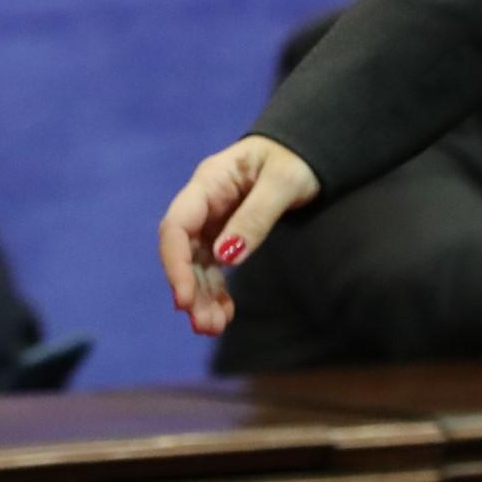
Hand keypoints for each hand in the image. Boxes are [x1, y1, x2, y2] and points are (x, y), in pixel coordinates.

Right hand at [157, 137, 321, 336]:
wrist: (306, 153)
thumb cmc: (295, 159)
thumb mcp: (283, 182)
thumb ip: (256, 216)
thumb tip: (226, 257)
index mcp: (209, 181)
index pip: (177, 226)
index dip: (175, 264)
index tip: (184, 299)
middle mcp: (204, 203)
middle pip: (184, 252)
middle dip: (190, 290)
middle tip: (205, 326)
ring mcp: (212, 220)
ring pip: (197, 265)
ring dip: (202, 298)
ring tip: (213, 328)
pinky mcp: (224, 235)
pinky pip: (214, 268)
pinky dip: (217, 292)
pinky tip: (224, 314)